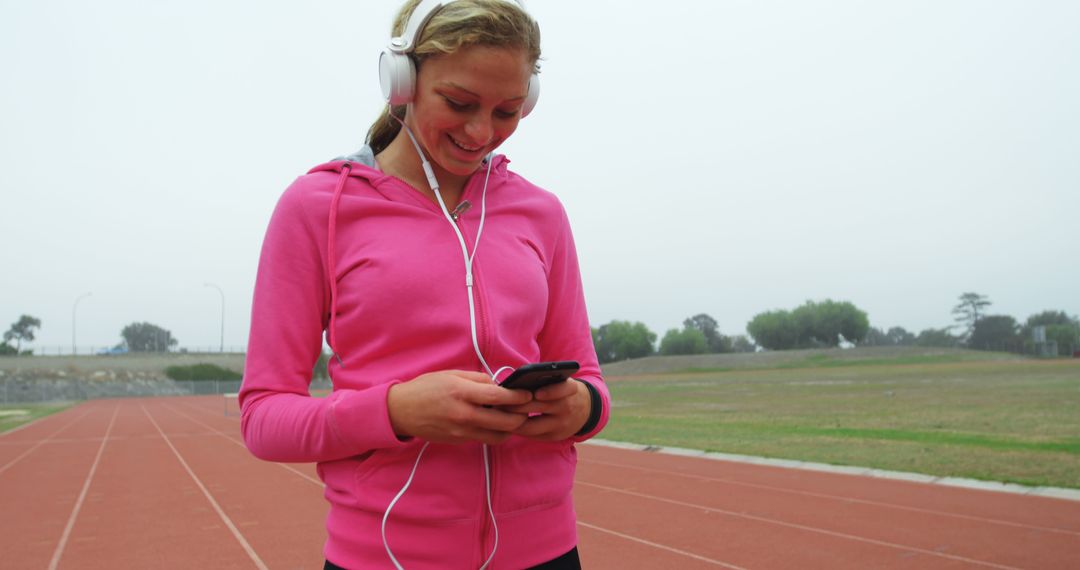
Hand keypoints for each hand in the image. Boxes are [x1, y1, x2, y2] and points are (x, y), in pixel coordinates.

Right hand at [387, 370, 532, 444]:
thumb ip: (478, 380)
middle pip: (505, 422)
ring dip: (510, 428)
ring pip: (498, 436)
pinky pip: (484, 439)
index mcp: (462, 393)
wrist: (401, 411)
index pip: (499, 397)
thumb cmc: (427, 388)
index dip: (518, 396)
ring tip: (512, 417)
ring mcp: (461, 431)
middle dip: (521, 416)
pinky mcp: (459, 441)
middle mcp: (464, 415)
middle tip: (525, 409)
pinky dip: (494, 432)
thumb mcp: (452, 375)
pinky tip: (495, 422)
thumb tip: (500, 385)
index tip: (528, 394)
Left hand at [504, 379, 590, 440]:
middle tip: (499, 403)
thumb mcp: (562, 381)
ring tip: (498, 416)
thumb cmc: (564, 391)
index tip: (535, 392)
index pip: (564, 389)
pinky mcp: (555, 437)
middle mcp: (567, 407)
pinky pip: (534, 436)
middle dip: (519, 406)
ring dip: (514, 422)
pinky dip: (520, 431)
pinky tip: (507, 426)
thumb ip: (544, 381)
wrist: (586, 409)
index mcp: (570, 389)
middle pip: (541, 408)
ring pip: (534, 426)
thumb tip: (515, 385)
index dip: (551, 391)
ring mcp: (561, 425)